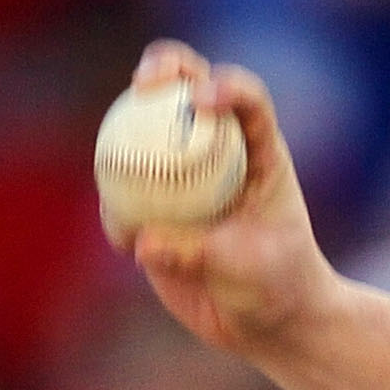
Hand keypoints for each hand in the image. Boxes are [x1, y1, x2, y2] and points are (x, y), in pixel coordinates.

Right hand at [107, 41, 341, 357]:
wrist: (265, 322)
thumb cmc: (277, 285)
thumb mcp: (249, 267)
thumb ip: (199, 251)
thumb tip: (144, 240)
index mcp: (259, 153)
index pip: (247, 102)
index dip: (226, 87)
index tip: (203, 102)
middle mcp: (218, 151)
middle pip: (187, 86)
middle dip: (164, 68)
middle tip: (143, 86)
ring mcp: (180, 173)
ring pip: (142, 129)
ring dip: (122, 129)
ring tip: (112, 161)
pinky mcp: (149, 204)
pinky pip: (119, 191)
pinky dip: (114, 207)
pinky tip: (125, 243)